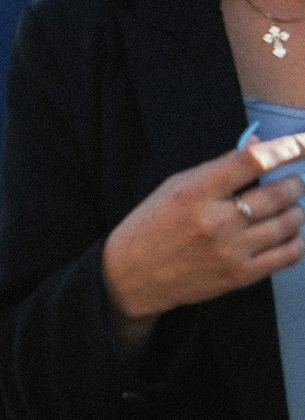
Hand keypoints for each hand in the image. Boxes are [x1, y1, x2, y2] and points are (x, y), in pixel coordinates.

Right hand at [102, 133, 304, 344]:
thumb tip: (258, 145)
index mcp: (195, 191)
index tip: (303, 143)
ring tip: (290, 208)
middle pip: (278, 194)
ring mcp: (231, 250)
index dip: (283, 149)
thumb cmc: (151, 226)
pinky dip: (297, 241)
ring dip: (297, 210)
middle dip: (294, 183)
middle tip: (293, 182)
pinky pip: (288, 255)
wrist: (132, 275)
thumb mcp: (173, 187)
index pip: (249, 162)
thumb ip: (217, 168)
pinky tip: (291, 235)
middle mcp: (216, 220)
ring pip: (289, 223)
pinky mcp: (241, 275)